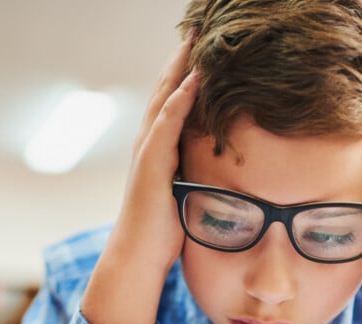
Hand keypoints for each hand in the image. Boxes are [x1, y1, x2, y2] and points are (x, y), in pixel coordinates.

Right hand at [114, 39, 198, 273]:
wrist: (138, 257)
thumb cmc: (162, 234)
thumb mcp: (184, 196)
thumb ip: (196, 176)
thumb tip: (223, 172)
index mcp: (157, 150)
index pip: (171, 103)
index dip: (185, 75)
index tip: (202, 50)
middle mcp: (147, 144)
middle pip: (164, 91)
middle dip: (180, 59)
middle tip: (196, 29)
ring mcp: (146, 151)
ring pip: (163, 98)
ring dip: (179, 67)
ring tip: (195, 39)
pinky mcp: (151, 162)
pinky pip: (167, 122)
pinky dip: (180, 97)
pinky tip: (195, 78)